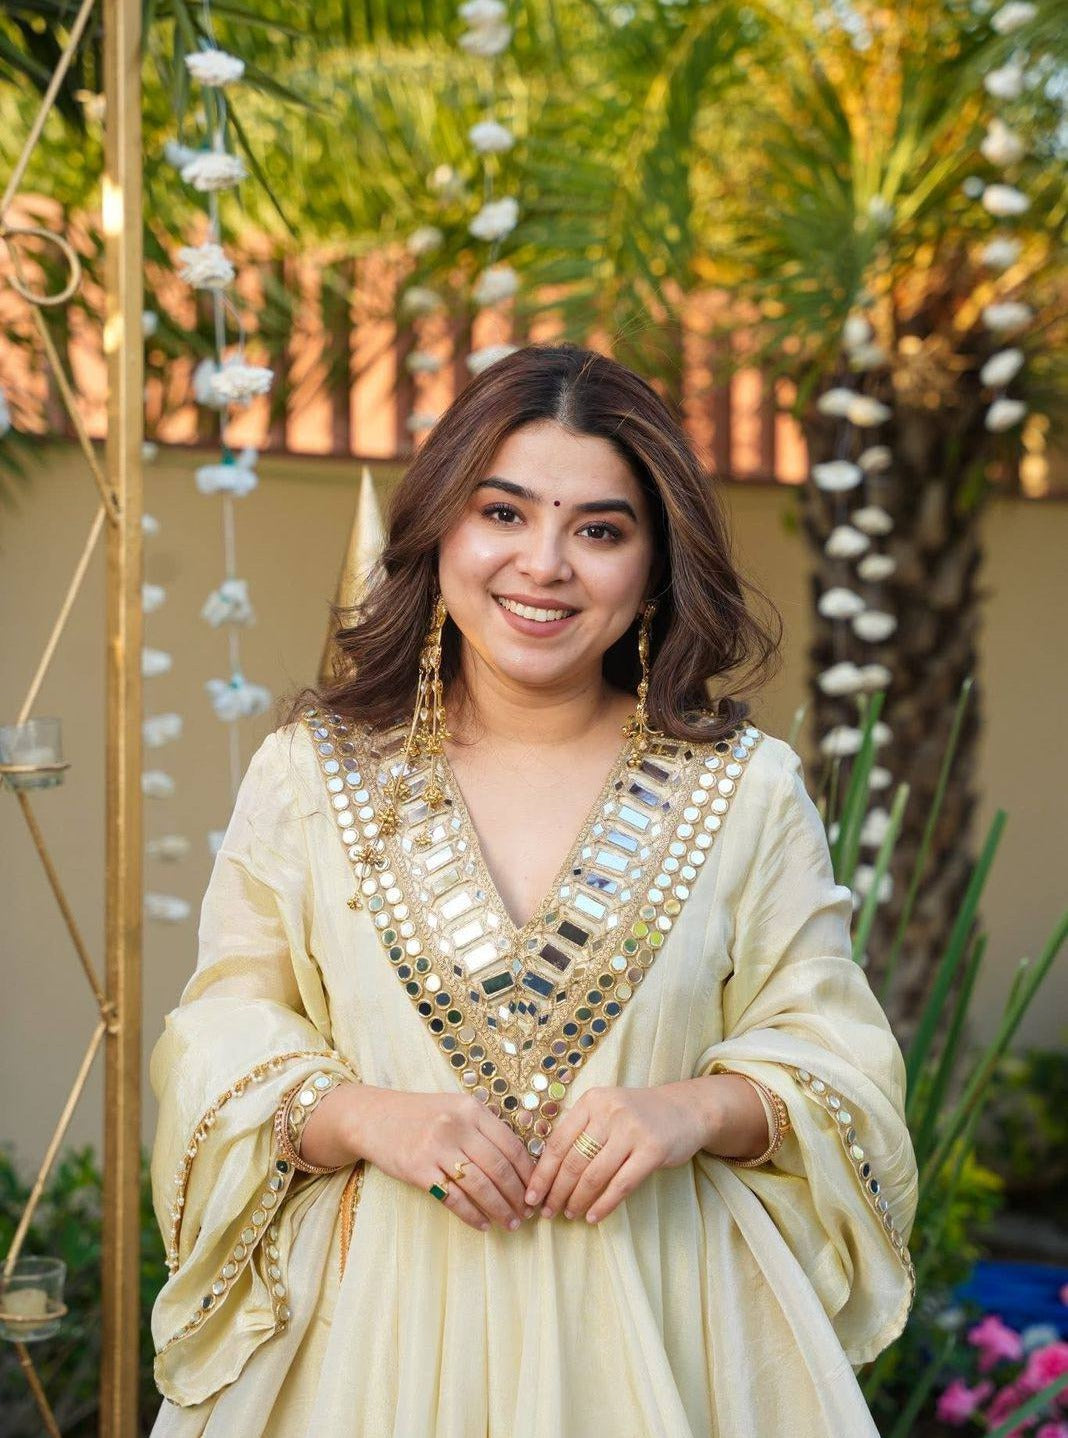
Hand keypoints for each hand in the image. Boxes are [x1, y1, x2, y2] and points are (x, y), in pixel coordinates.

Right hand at [313, 1085, 537, 1232]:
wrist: (373, 1117)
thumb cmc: (420, 1115)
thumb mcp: (455, 1107)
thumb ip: (484, 1126)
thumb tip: (521, 1160)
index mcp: (471, 1109)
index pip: (510, 1144)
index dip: (528, 1172)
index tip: (536, 1190)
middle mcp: (456, 1126)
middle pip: (499, 1168)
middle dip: (517, 1195)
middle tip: (526, 1214)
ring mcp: (436, 1148)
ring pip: (480, 1186)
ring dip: (499, 1209)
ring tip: (510, 1224)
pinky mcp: (418, 1170)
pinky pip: (453, 1198)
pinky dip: (471, 1215)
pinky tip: (482, 1225)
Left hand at [524, 1083, 709, 1222]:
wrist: (685, 1109)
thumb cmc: (637, 1115)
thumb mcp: (606, 1110)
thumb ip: (580, 1131)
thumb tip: (547, 1171)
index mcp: (591, 1101)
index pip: (558, 1142)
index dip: (542, 1173)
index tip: (531, 1196)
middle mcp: (609, 1112)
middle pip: (573, 1161)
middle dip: (556, 1191)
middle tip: (547, 1212)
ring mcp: (632, 1130)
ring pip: (594, 1175)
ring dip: (577, 1200)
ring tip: (569, 1214)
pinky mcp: (653, 1150)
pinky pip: (621, 1184)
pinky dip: (604, 1205)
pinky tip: (593, 1216)